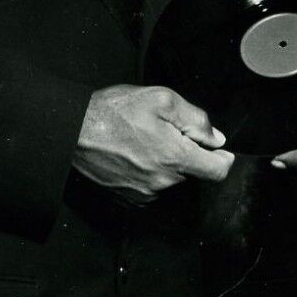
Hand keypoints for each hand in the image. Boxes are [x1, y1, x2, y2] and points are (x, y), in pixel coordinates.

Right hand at [72, 84, 233, 202]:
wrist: (72, 131)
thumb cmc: (114, 111)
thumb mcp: (162, 99)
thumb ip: (196, 119)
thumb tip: (216, 139)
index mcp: (175, 158)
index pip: (217, 172)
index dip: (223, 159)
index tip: (219, 149)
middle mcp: (162, 183)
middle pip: (192, 171)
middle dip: (186, 151)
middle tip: (165, 129)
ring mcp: (143, 192)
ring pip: (170, 178)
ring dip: (166, 161)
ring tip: (143, 138)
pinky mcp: (128, 196)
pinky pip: (150, 185)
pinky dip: (148, 170)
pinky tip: (133, 151)